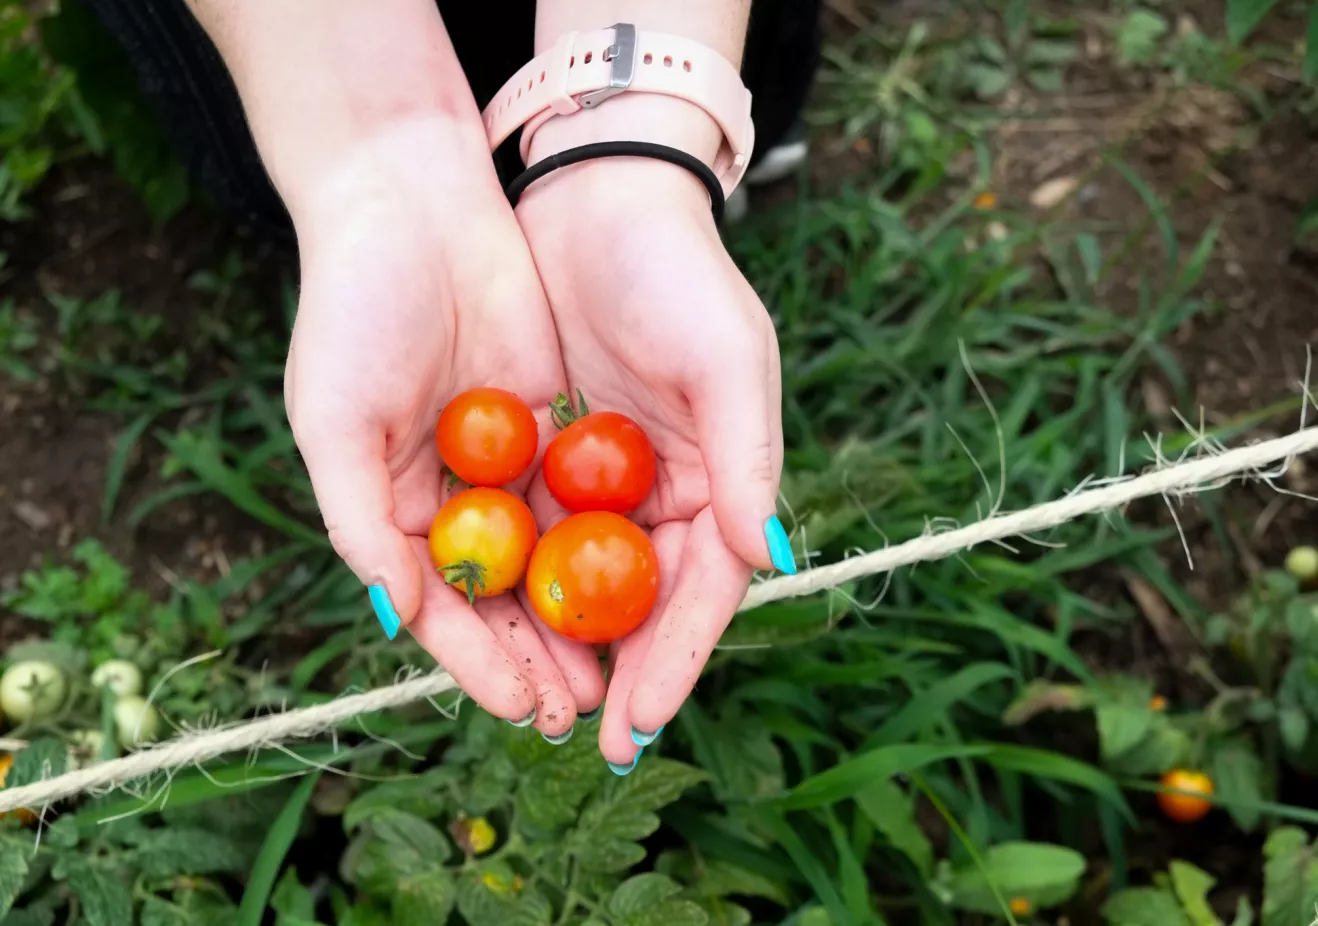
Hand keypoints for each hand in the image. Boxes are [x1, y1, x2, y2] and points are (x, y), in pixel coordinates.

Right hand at [283, 118, 603, 738]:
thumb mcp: (338, 423)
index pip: (441, 609)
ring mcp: (504, 464)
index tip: (521, 706)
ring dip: (578, 615)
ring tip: (617, 673)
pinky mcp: (551, 425)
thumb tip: (398, 617)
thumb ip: (362, 525)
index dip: (479, 662)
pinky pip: (582, 496)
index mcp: (392, 509)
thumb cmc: (354, 315)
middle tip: (583, 710)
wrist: (412, 209)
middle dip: (538, 656)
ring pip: (549, 558)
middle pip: (502, 598)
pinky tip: (639, 583)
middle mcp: (451, 499)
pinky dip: (603, 542)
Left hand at [517, 158, 794, 770]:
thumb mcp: (725, 357)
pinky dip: (518, 580)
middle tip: (590, 738)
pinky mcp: (545, 456)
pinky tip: (493, 622)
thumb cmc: (675, 274)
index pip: (703, 589)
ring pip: (583, 581)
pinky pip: (532, 532)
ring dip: (564, 643)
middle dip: (619, 671)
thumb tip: (768, 559)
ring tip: (538, 703)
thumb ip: (747, 457)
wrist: (595, 200)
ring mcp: (602, 480)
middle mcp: (663, 492)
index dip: (677, 658)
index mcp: (718, 480)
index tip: (641, 718)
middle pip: (642, 602)